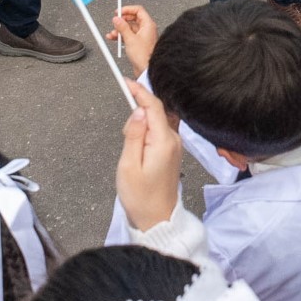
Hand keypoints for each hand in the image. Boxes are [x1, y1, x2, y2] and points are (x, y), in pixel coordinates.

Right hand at [110, 4, 158, 75]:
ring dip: (119, 30)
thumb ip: (122, 27)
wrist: (146, 69)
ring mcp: (143, 36)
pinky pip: (129, 36)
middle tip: (114, 23)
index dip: (127, 9)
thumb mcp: (130, 39)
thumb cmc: (144, 56)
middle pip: (133, 19)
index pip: (138, 10)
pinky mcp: (138, 43)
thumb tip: (117, 19)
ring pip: (129, 28)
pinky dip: (121, 36)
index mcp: (148, 25)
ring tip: (112, 34)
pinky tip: (114, 38)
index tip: (118, 12)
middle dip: (122, 21)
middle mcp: (146, 29)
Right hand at [117, 78, 182, 233]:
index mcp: (164, 142)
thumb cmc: (140, 197)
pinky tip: (138, 142)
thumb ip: (134, 135)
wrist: (157, 219)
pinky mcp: (172, 152)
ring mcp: (175, 146)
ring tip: (130, 142)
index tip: (125, 82)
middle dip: (139, 107)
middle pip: (157, 111)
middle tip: (124, 130)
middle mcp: (174, 141)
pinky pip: (160, 131)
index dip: (139, 91)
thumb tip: (137, 112)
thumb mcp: (129, 165)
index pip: (153, 106)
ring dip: (143, 119)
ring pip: (158, 121)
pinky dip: (149, 128)